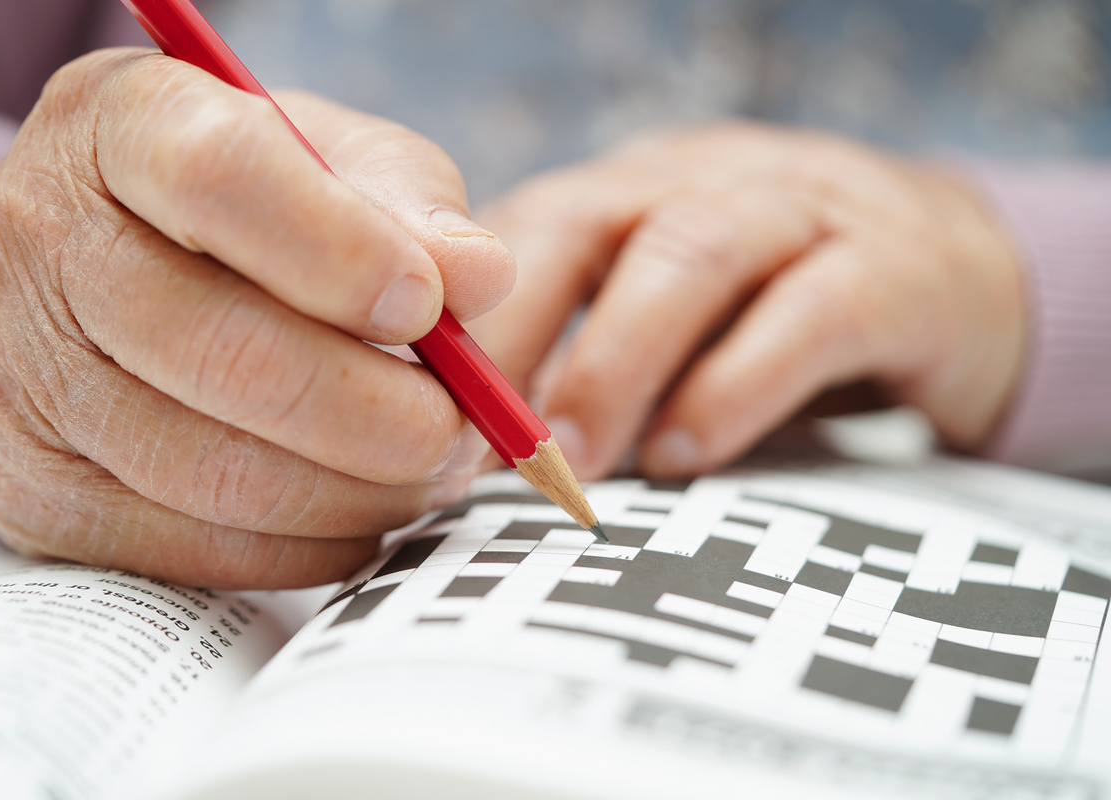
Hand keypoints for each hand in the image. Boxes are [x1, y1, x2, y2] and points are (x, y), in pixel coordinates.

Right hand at [0, 49, 513, 587]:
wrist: (98, 279)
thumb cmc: (249, 206)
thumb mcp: (328, 158)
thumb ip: (407, 200)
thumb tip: (479, 277)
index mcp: (120, 125)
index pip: (222, 176)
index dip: (344, 253)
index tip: (429, 306)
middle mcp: (41, 243)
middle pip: (228, 353)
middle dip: (381, 413)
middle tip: (460, 430)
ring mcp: (21, 377)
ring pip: (221, 474)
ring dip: (361, 492)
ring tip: (424, 470)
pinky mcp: (36, 492)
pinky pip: (203, 551)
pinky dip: (312, 544)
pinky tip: (356, 507)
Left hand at [468, 123, 1024, 478]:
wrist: (961, 281)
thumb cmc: (776, 320)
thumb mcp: (673, 330)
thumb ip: (587, 368)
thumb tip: (476, 459)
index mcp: (632, 196)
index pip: (522, 233)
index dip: (467, 324)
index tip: (420, 419)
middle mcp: (704, 183)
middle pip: (589, 222)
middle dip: (521, 331)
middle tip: (479, 438)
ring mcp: (803, 210)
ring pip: (693, 253)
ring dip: (619, 359)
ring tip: (578, 457)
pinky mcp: (897, 267)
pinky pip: (810, 312)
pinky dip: (738, 385)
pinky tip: (690, 453)